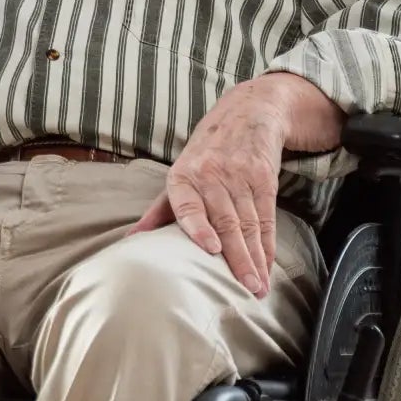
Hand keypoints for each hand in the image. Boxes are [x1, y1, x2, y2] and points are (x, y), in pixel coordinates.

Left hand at [132, 72, 343, 294]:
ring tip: (258, 287)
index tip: (210, 248)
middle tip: (245, 288)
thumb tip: (131, 240)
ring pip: (249, 224)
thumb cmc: (205, 153)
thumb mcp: (179, 174)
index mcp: (183, 176)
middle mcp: (211, 175)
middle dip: (237, 258)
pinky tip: (268, 265)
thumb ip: (160, 210)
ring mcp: (240, 176)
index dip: (199, 227)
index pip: (188, 205)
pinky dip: (268, 245)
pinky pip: (267, 217)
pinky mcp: (264, 178)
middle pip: (226, 222)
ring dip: (256, 258)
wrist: (247, 112)